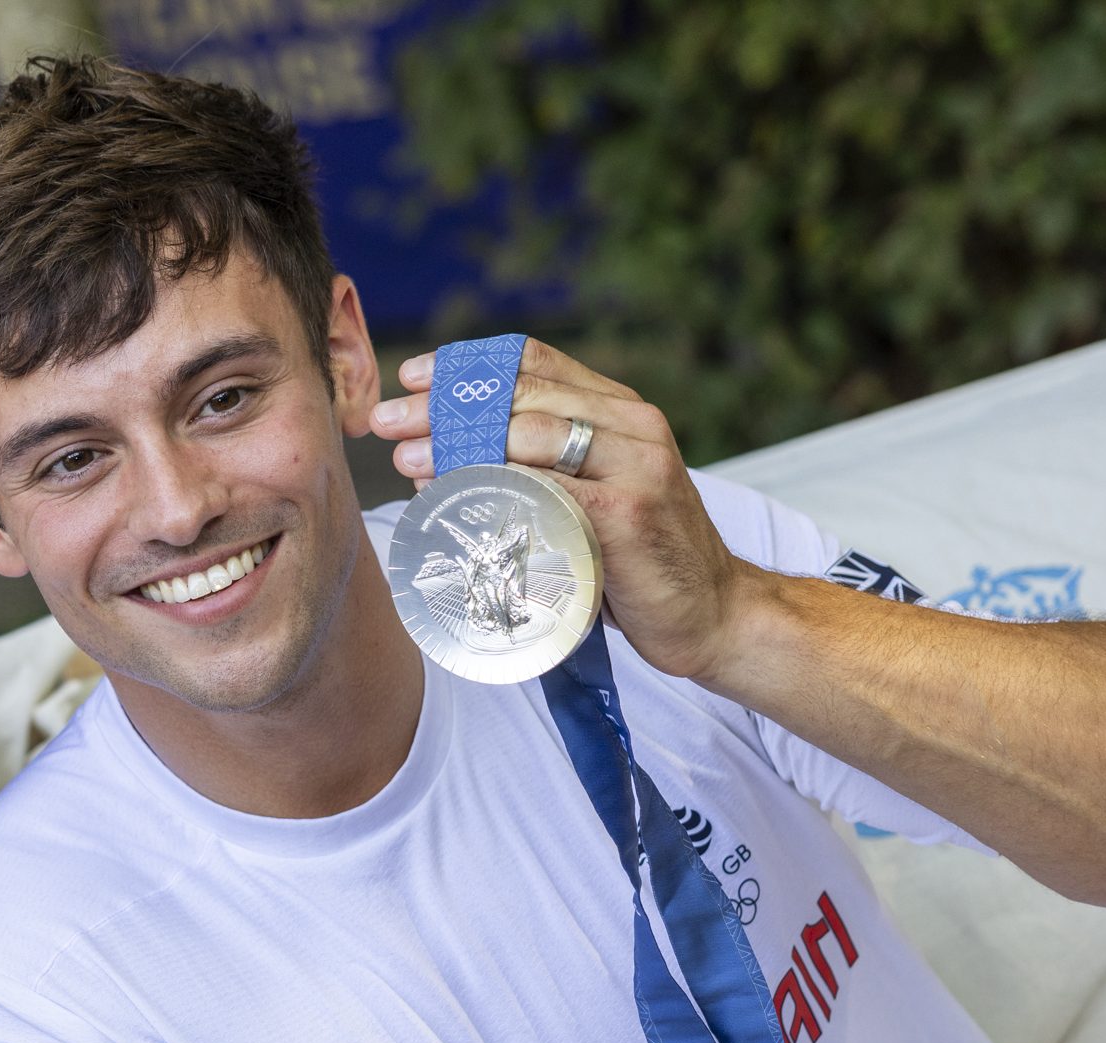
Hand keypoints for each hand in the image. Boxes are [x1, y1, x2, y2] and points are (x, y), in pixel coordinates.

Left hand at [370, 339, 753, 684]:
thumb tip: (451, 462)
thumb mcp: (598, 500)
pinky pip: (548, 488)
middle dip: (446, 405)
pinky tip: (454, 497)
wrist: (716, 617)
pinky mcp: (628, 513)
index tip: (412, 378)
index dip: (467, 363)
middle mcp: (633, 425)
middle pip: (522, 394)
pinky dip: (495, 489)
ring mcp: (636, 465)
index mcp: (623, 412)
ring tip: (409, 463)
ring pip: (530, 433)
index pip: (535, 363)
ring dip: (459, 446)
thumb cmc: (643, 567)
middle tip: (389, 423)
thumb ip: (550, 470)